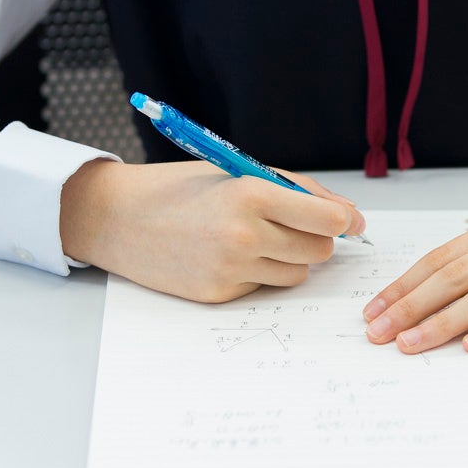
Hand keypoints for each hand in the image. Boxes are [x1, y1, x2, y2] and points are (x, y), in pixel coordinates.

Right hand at [60, 160, 364, 302]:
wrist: (119, 219)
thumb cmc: (180, 189)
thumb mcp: (238, 172)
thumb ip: (295, 189)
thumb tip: (346, 214)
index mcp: (251, 194)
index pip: (327, 219)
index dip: (344, 220)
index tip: (349, 221)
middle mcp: (244, 236)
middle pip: (319, 251)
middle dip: (317, 239)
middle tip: (294, 225)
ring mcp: (231, 270)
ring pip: (297, 273)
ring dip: (289, 258)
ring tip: (256, 238)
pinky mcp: (220, 295)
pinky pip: (264, 287)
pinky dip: (259, 273)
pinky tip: (228, 255)